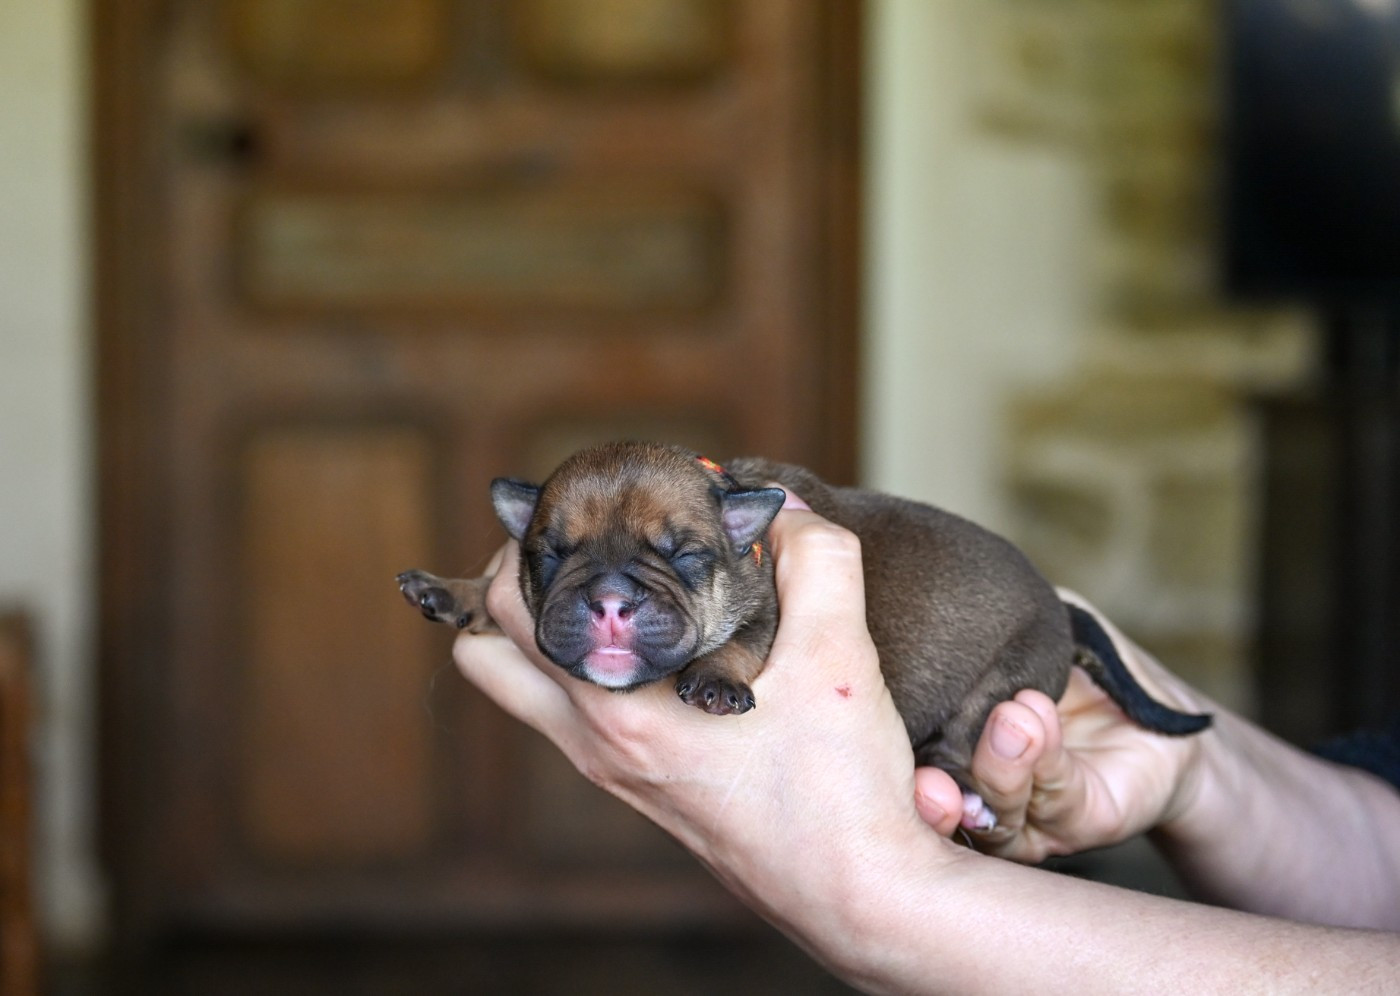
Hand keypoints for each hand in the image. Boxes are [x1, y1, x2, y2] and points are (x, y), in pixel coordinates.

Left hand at [452, 499, 956, 970]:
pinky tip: (665, 643)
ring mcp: (616, 774)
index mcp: (620, 709)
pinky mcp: (646, 791)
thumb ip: (816, 561)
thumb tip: (784, 510)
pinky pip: (578, 718)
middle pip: (487, 655)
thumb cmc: (840, 792)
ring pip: (527, 692)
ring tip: (612, 584)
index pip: (508, 612)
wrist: (860, 897)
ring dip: (546, 633)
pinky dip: (592, 670)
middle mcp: (597, 745)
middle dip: (512, 587)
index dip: (528, 541)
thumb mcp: (839, 658)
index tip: (577, 502)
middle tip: (577, 543)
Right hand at [912, 592, 1210, 861]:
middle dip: (929, 789)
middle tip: (928, 762)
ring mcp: (1028, 814)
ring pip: (993, 811)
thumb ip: (988, 615)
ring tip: (1013, 714)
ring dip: (996, 766)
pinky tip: (1035, 718)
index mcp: (952, 750)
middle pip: (937, 805)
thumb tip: (929, 580)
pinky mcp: (1081, 820)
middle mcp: (978, 792)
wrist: (1168, 721)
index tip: (869, 719)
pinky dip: (1041, 762)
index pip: (907, 758)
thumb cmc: (1085, 671)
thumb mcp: (1032, 626)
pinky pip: (1053, 800)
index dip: (886, 751)